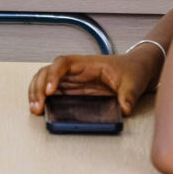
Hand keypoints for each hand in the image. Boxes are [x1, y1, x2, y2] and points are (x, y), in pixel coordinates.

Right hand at [27, 53, 157, 116]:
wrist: (137, 68)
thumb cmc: (132, 69)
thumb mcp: (134, 83)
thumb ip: (128, 96)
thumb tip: (123, 109)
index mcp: (88, 63)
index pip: (64, 63)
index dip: (54, 75)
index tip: (50, 90)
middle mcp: (76, 70)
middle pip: (48, 71)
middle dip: (39, 87)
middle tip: (38, 105)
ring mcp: (72, 79)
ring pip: (45, 79)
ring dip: (36, 92)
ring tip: (35, 108)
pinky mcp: (73, 89)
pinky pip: (51, 90)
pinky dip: (42, 97)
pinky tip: (39, 108)